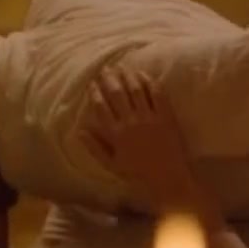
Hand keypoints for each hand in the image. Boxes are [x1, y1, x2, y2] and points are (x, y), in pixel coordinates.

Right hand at [80, 65, 197, 209]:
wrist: (169, 180)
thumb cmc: (138, 176)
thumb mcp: (112, 166)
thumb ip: (95, 147)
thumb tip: (79, 130)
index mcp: (116, 134)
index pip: (102, 107)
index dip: (96, 93)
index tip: (92, 83)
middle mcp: (130, 122)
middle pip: (117, 94)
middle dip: (109, 79)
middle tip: (105, 69)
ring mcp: (149, 117)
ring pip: (135, 90)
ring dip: (127, 76)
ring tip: (122, 67)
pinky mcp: (166, 116)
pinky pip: (157, 94)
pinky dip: (149, 82)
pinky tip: (143, 74)